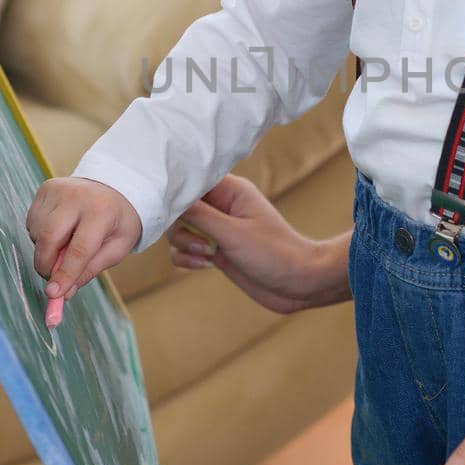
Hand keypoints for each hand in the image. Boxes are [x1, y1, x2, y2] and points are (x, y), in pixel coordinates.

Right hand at [26, 176, 142, 299]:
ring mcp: (59, 189)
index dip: (65, 274)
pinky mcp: (45, 188)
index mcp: (102, 211)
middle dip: (47, 264)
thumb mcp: (117, 248)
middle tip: (53, 278)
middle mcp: (77, 196)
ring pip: (37, 231)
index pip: (80, 249)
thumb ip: (91, 270)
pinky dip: (40, 235)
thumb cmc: (117, 222)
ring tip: (65, 245)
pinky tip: (58, 231)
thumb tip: (65, 293)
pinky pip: (32, 221)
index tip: (54, 294)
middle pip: (49, 238)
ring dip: (44, 249)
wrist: (114, 187)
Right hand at [166, 174, 350, 313]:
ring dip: (183, 244)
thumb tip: (168, 197)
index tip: (165, 205)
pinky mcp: (216, 251)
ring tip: (207, 255)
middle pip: (179, 206)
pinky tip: (206, 265)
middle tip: (200, 240)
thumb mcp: (233, 233)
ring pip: (178, 230)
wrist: (299, 285)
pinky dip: (188, 259)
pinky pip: (185, 250)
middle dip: (180, 225)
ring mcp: (218, 229)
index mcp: (231, 191)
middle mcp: (222, 207)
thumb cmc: (274, 253)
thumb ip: (198, 215)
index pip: (191, 179)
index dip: (175, 190)